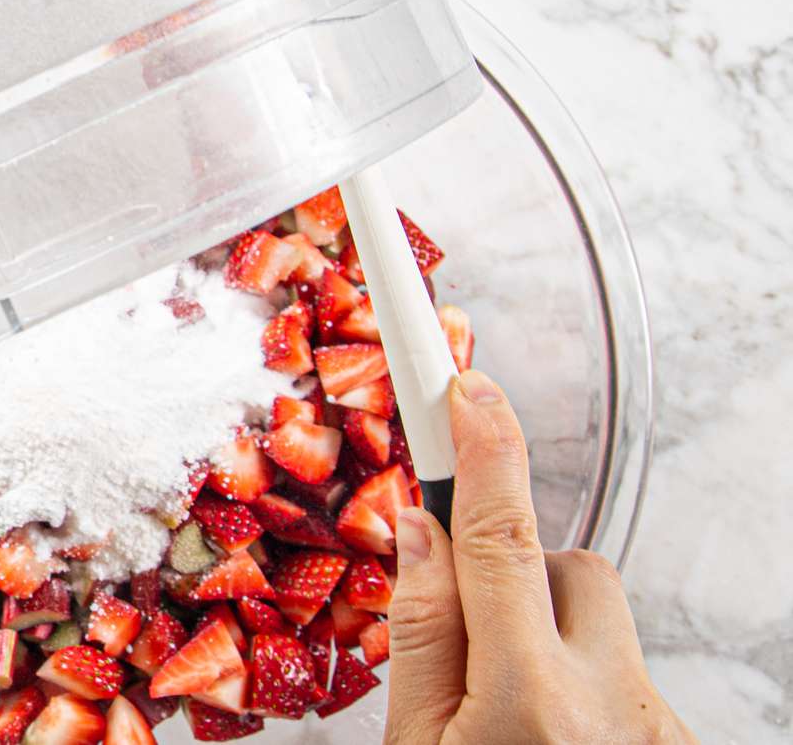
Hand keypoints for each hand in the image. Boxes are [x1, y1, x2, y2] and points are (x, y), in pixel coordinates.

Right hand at [384, 369, 693, 744]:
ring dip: (550, 639)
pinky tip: (554, 736)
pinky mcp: (677, 740)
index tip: (467, 388)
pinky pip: (626, 672)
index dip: (483, 452)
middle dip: (517, 578)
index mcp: (529, 703)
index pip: (501, 539)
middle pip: (570, 569)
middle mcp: (614, 708)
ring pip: (600, 622)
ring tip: (518, 714)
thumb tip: (421, 529)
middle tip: (476, 647)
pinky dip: (582, 686)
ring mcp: (658, 727)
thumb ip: (422, 636)